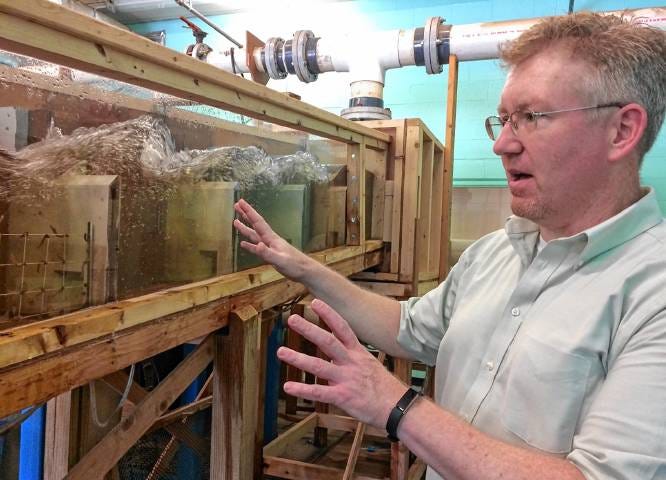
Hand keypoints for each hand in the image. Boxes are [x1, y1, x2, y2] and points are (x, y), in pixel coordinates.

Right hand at [233, 198, 311, 280]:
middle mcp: (270, 240)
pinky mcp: (271, 255)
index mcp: (272, 238)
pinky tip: (243, 244)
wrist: (305, 271)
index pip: (258, 222)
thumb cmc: (295, 265)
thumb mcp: (280, 260)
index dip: (248, 212)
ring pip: (255, 235)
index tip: (240, 202)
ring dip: (245, 228)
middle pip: (255, 224)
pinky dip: (250, 245)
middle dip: (246, 215)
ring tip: (236, 222)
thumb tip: (258, 245)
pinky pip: (257, 247)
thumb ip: (268, 253)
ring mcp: (270, 247)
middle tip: (237, 205)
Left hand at [277, 299, 406, 428]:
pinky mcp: (343, 397)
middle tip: (292, 319)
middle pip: (327, 341)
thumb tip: (337, 354)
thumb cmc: (385, 388)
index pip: (343, 327)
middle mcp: (351, 362)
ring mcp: (346, 379)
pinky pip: (319, 392)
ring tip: (281, 351)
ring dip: (297, 358)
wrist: (398, 408)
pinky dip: (302, 389)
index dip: (329, 314)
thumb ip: (352, 358)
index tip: (315, 302)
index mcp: (358, 353)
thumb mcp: (371, 365)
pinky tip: (288, 386)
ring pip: (318, 365)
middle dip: (309, 329)